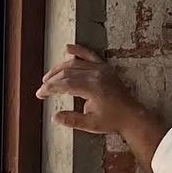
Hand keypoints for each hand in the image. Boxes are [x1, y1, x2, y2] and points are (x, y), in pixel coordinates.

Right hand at [35, 44, 165, 163]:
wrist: (131, 115)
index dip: (49, 89)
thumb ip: (72, 120)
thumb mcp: (90, 124)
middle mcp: (96, 75)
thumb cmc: (112, 121)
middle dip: (52, 80)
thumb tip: (54, 117)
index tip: (40, 94)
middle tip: (42, 89)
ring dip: (59, 68)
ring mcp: (101, 69)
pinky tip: (67, 48)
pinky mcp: (105, 68)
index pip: (64, 84)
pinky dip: (78, 50)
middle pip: (67, 72)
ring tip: (48, 77)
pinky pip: (90, 55)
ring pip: (74, 63)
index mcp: (92, 88)